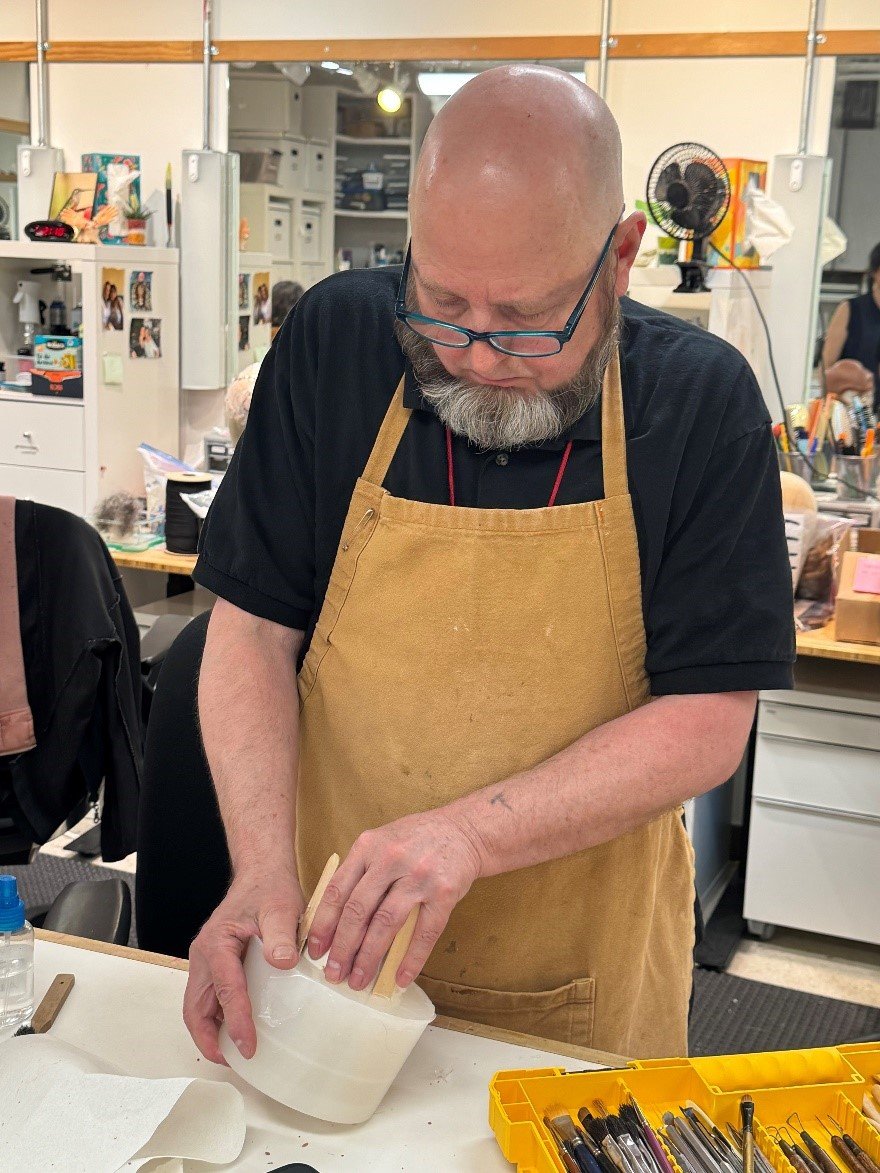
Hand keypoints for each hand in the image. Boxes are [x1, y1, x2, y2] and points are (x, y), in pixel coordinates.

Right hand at [183, 870, 304, 1063]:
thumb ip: (280, 934)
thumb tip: (282, 962)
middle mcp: (204, 955)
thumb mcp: (281, 907)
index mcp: (216, 943)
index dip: (235, 1021)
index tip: (249, 1046)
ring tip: (233, 1054)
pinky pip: (209, 997)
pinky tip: (235, 1028)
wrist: (262, 874)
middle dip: (208, 1039)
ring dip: (210, 1032)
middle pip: (195, 1007)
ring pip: (198, 1005)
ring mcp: (207, 961)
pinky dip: (216, 1017)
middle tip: (232, 1062)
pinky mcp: (216, 964)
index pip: (224, 990)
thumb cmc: (269, 889)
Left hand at [306, 810, 482, 992]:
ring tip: (359, 979)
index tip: (316, 950)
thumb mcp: (381, 841)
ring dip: (369, 957)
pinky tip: (400, 978)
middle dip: (343, 947)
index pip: (337, 890)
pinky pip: (425, 932)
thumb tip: (333, 917)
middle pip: (358, 910)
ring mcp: (419, 875)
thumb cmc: (416, 839)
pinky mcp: (444, 892)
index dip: (324, 924)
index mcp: (368, 846)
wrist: (464, 830)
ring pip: (386, 924)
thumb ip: (359, 870)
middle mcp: (391, 859)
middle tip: (334, 972)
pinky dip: (411, 959)